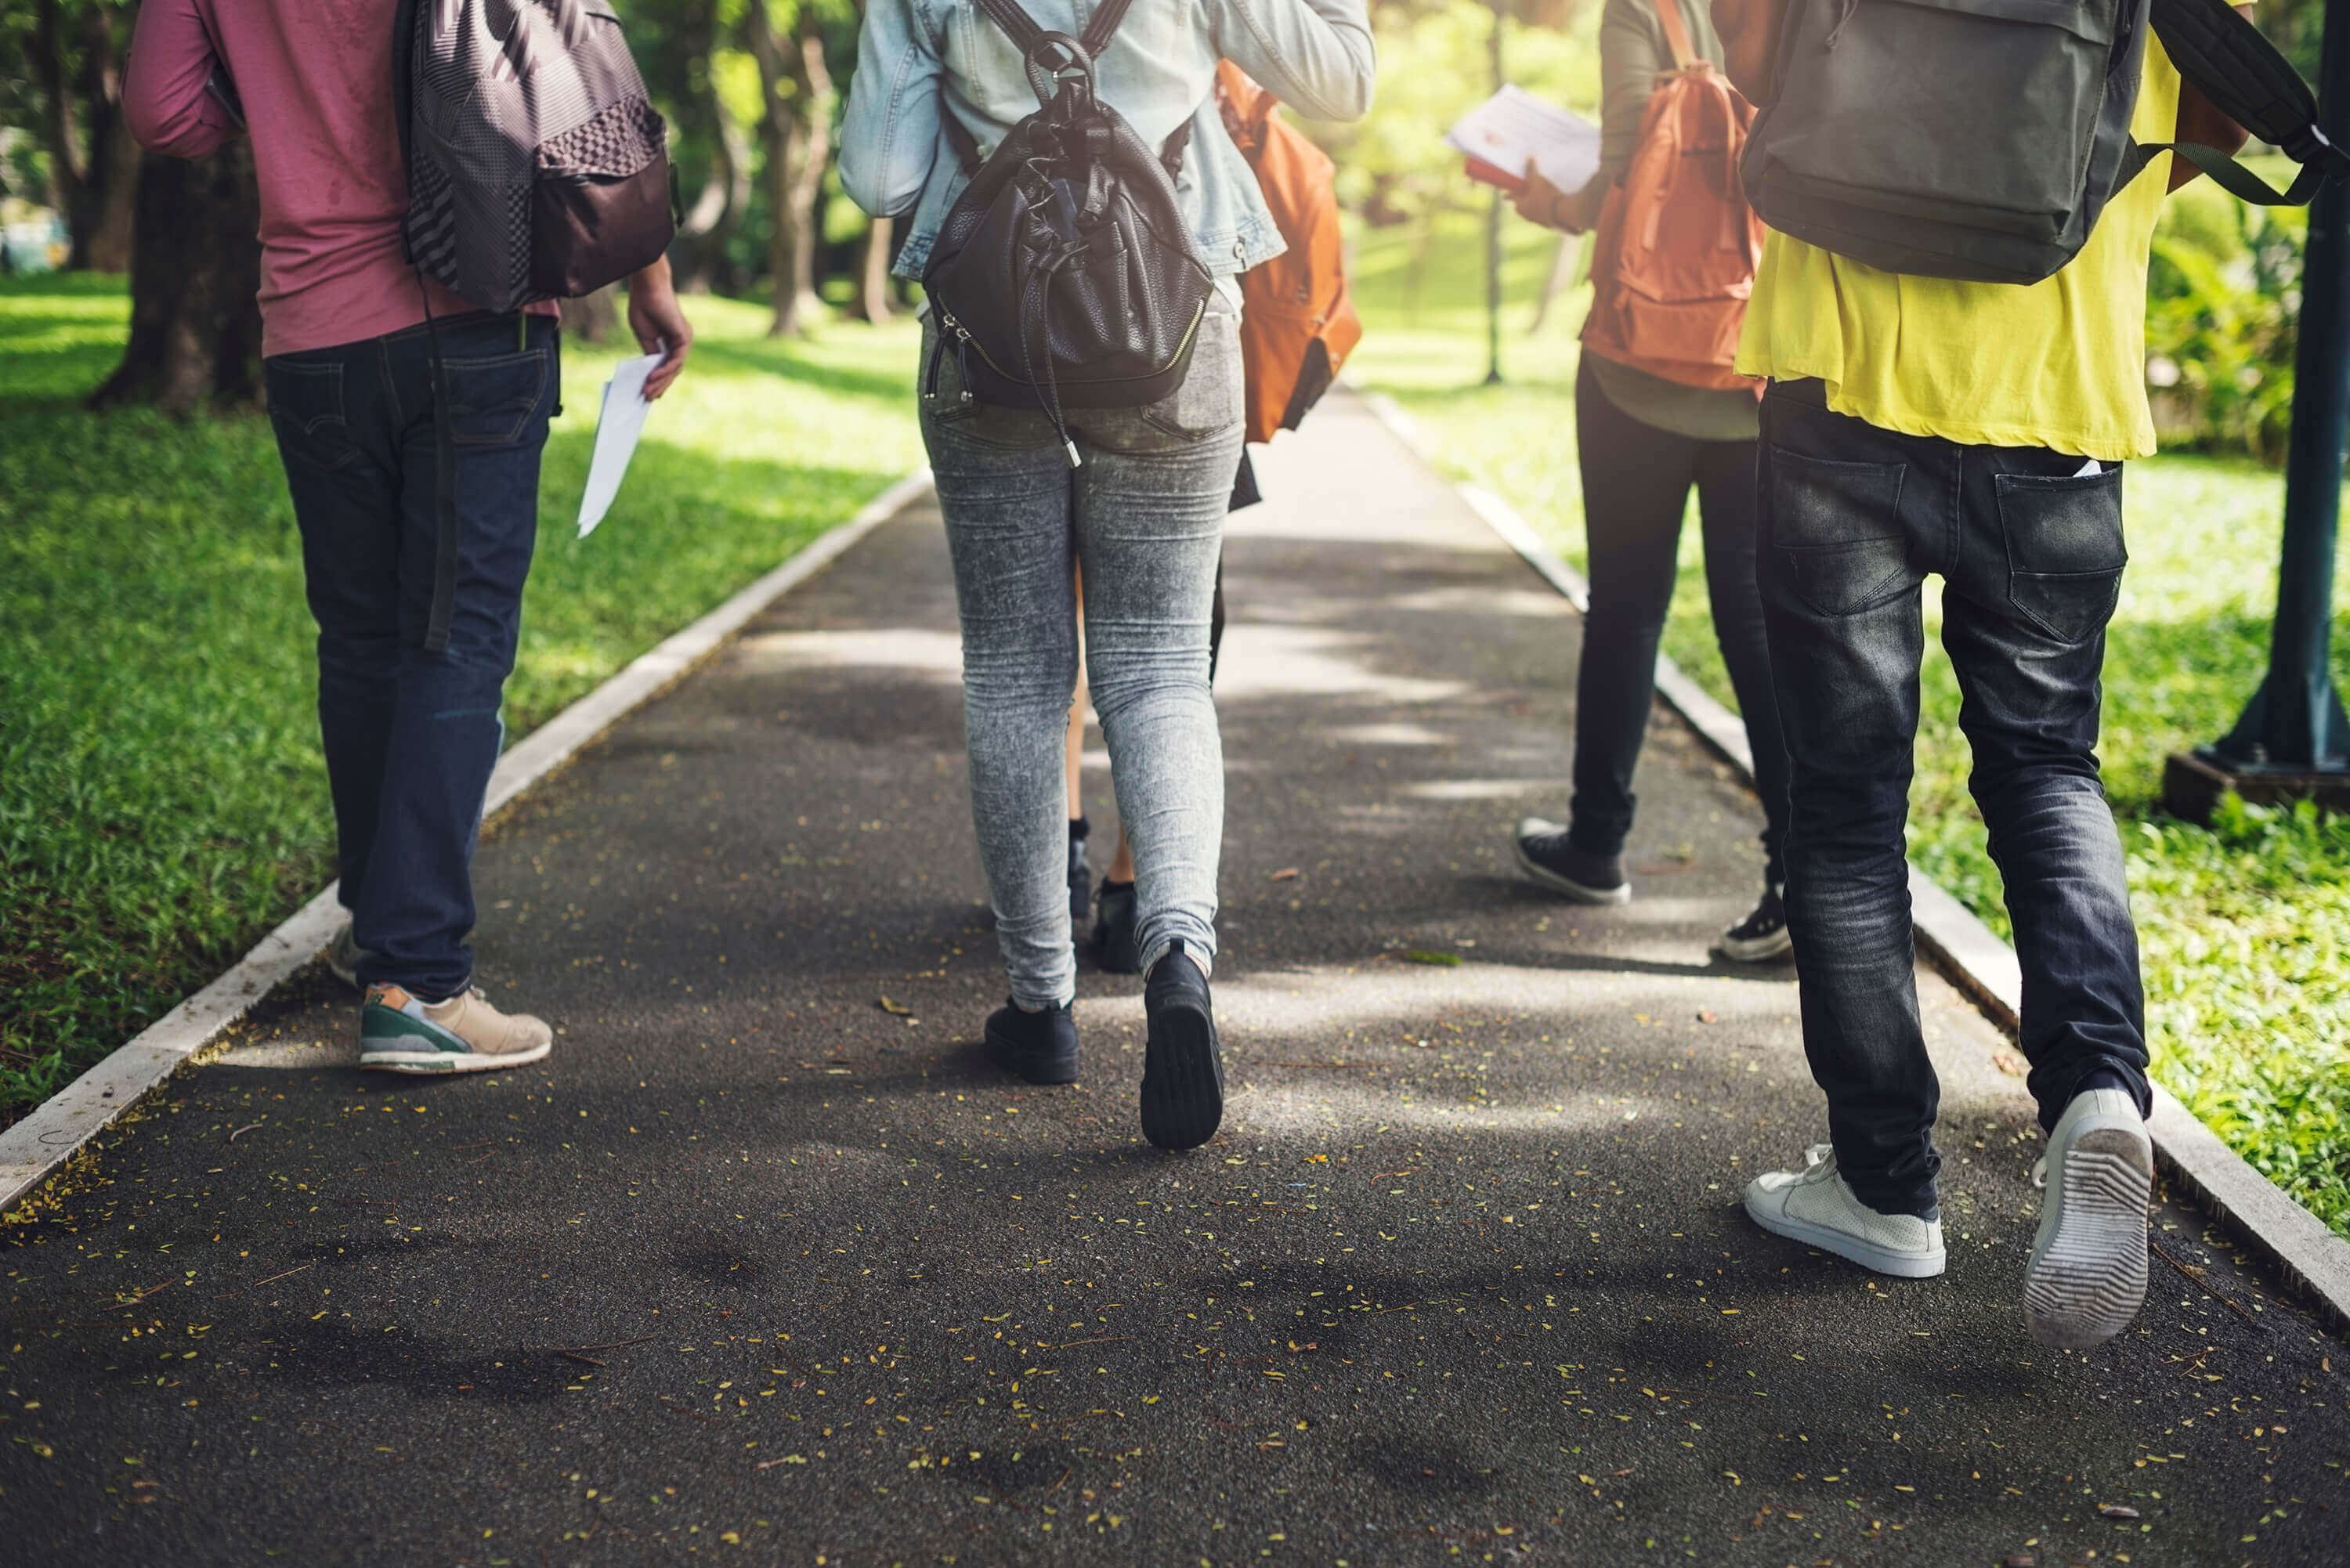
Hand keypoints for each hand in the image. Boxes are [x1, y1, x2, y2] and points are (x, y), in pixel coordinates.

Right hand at [625, 256, 693, 399]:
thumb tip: (650, 371)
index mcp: (672, 341)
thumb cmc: (644, 307)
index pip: (668, 366)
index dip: (659, 381)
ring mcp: (684, 340)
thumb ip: (650, 352)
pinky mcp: (684, 337)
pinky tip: (652, 378)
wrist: (647, 288)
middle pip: (672, 370)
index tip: (650, 393)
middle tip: (647, 398)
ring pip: (674, 368)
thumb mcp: (645, 336)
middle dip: (659, 385)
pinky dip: (664, 370)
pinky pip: (675, 360)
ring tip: (647, 392)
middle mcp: (681, 342)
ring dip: (660, 382)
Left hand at [1510, 158, 1572, 229]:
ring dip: (1535, 200)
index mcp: (1519, 206)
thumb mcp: (1536, 179)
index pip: (1512, 195)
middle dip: (1524, 195)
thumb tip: (1528, 158)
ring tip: (1539, 191)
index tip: (1508, 189)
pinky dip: (1544, 206)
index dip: (1511, 189)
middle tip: (1526, 186)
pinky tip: (1550, 200)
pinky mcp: (1548, 222)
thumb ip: (1530, 170)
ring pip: (1533, 207)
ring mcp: (1537, 220)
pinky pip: (1543, 212)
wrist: (1564, 212)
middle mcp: (1526, 216)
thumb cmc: (1546, 195)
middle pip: (1522, 202)